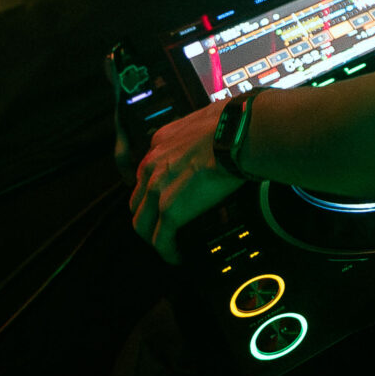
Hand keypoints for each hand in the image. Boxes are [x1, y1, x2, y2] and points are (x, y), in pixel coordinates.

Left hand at [126, 102, 244, 263]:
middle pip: (138, 200)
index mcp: (161, 143)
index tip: (164, 196)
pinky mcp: (170, 211)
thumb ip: (202, 132)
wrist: (237, 134)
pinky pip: (161, 240)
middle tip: (162, 225)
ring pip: (142, 223)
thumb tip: (219, 136)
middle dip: (147, 215)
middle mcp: (153, 166)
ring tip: (167, 245)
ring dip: (153, 237)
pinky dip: (167, 251)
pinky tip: (176, 256)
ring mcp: (158, 190)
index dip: (154, 188)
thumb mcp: (206, 119)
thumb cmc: (232, 124)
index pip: (147, 170)